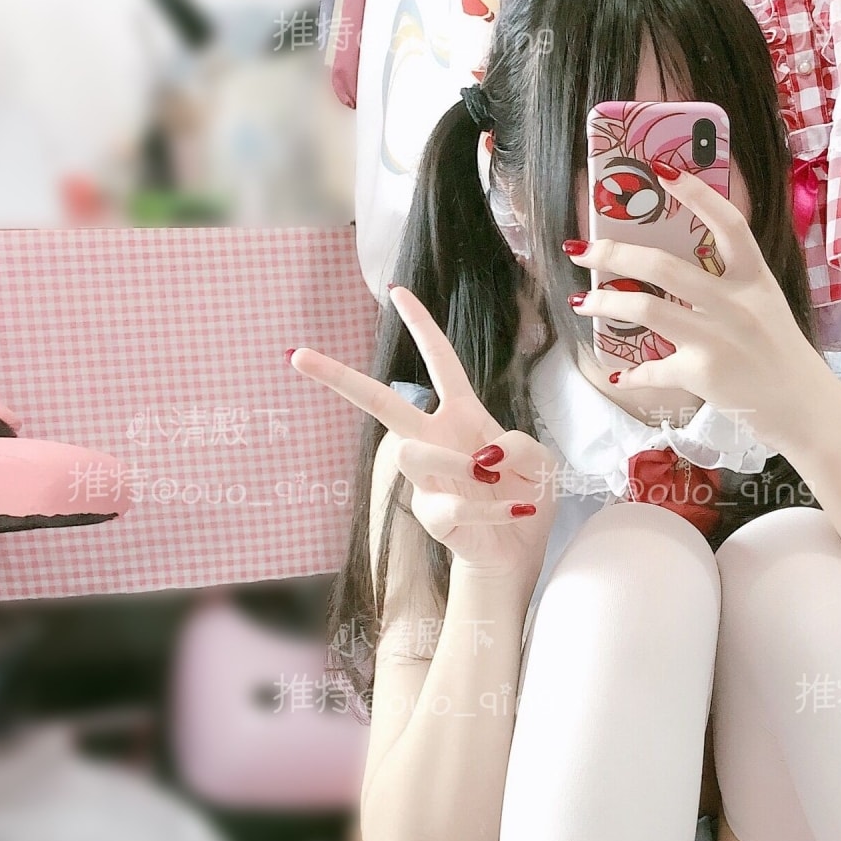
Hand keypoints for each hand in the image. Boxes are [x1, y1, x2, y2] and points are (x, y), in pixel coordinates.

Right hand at [289, 285, 557, 582]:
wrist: (520, 549)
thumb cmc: (525, 493)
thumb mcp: (541, 460)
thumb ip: (520, 444)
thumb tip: (483, 456)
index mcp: (461, 414)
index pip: (440, 361)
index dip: (421, 325)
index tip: (396, 291)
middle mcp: (435, 439)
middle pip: (381, 402)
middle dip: (340, 377)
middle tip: (299, 356)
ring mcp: (428, 477)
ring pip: (413, 454)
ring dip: (458, 465)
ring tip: (493, 480)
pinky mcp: (432, 514)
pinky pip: (454, 504)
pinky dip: (494, 509)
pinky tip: (515, 511)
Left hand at [574, 169, 825, 452]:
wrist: (805, 408)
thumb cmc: (782, 356)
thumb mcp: (765, 307)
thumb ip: (730, 286)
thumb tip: (674, 274)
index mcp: (755, 279)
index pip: (728, 224)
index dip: (696, 194)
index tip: (662, 170)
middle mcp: (735, 303)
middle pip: (663, 266)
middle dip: (613, 253)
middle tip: (584, 249)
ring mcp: (717, 338)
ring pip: (645, 308)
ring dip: (606, 302)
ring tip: (585, 301)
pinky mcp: (702, 374)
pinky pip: (653, 368)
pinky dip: (632, 372)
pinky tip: (619, 372)